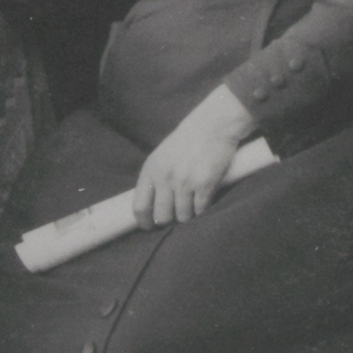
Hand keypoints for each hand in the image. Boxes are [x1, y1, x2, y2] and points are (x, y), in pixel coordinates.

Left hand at [134, 84, 255, 227]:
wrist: (213, 125)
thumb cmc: (187, 140)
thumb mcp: (162, 156)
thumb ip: (155, 179)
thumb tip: (152, 208)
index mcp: (151, 169)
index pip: (139, 206)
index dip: (143, 222)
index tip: (149, 227)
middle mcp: (165, 177)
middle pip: (162, 216)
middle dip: (169, 220)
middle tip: (177, 215)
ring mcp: (185, 182)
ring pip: (183, 216)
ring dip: (189, 215)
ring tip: (193, 203)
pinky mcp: (204, 184)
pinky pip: (200, 210)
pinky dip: (203, 210)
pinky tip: (204, 199)